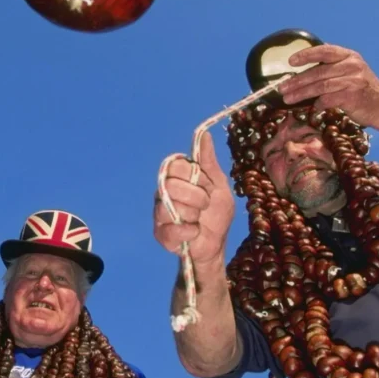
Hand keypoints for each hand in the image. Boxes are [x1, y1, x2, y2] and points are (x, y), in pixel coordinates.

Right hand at [154, 131, 235, 275]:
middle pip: (170, 185)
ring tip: (198, 220)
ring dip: (192, 215)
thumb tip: (204, 134)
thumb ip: (209, 162)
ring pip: (168, 207)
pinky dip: (189, 232)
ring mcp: (159, 213)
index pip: (175, 165)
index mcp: (176, 178)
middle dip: (196, 197)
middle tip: (205, 206)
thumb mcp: (219, 185)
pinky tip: (194, 232)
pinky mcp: (160, 233)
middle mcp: (163, 192)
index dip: (195, 177)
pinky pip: (171, 229)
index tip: (207, 186)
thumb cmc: (217, 213)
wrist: (216, 243)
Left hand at [277, 44, 378, 126]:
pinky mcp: (352, 96)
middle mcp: (351, 65)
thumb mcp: (351, 70)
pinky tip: (314, 107)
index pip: (324, 51)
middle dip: (297, 80)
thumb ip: (333, 65)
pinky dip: (318, 104)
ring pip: (320, 86)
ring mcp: (353, 80)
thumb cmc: (362, 89)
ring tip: (287, 99)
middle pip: (318, 72)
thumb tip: (306, 61)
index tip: (291, 61)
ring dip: (301, 93)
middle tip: (281, 88)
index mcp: (349, 56)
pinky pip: (328, 99)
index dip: (306, 55)